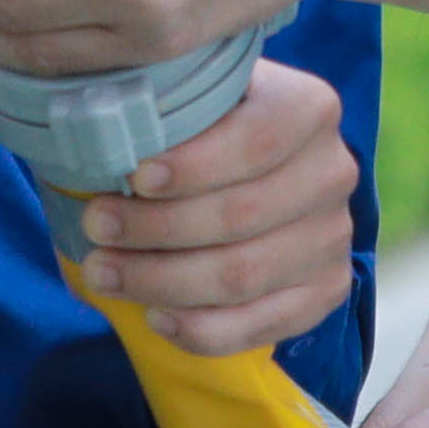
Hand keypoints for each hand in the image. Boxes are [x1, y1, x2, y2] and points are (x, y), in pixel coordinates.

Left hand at [69, 54, 359, 358]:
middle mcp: (332, 172)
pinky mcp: (325, 290)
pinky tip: (154, 316)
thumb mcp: (190, 99)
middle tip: (95, 227)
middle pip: (242, 215)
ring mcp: (333, 237)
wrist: (248, 171)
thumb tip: (100, 140)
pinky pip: (260, 326)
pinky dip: (201, 329)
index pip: (256, 141)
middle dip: (157, 227)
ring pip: (244, 275)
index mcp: (308, 108)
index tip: (135, 178)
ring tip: (102, 272)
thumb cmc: (203, 129)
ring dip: (162, 280)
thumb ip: (161, 109)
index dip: (194, 166)